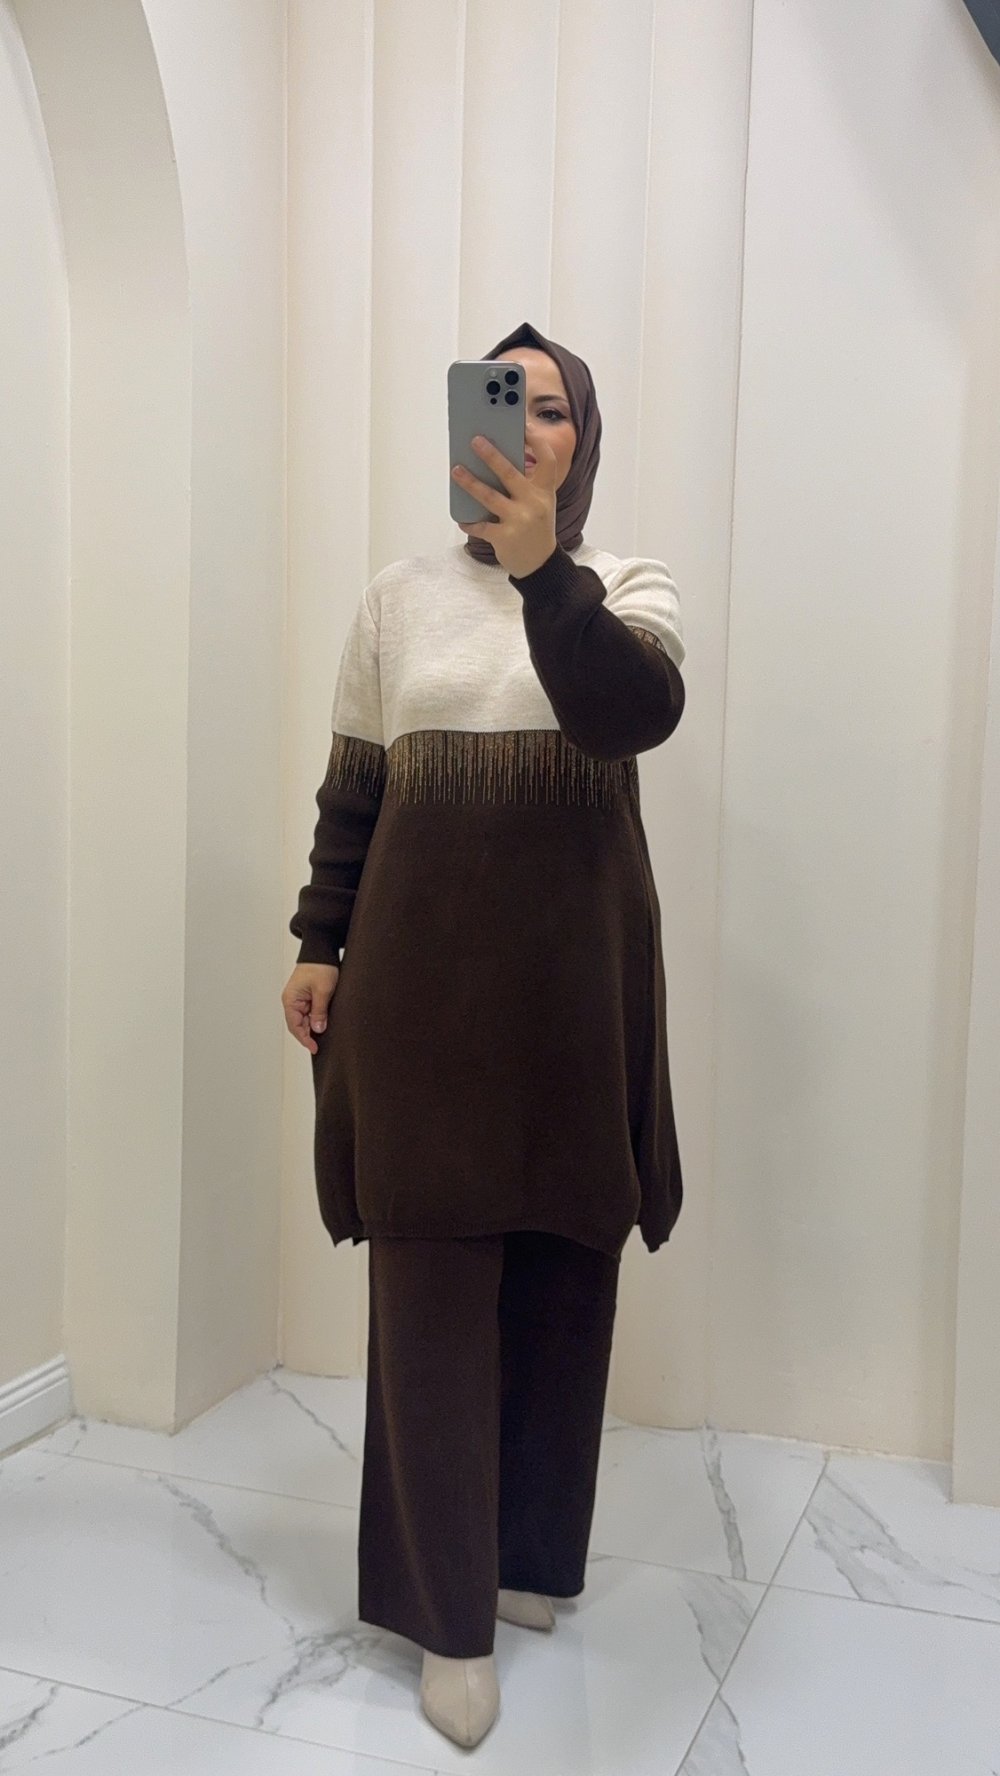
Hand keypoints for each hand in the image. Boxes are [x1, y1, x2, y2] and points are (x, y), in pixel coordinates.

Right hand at [282, 962, 338, 1054]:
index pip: (294, 1026)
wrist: (322, 950)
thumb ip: (319, 1011)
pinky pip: (310, 1013)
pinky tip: (324, 1023)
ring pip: (305, 1020)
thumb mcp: (323, 990)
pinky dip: (316, 1019)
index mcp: (290, 1000)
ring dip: (314, 1027)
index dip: (304, 1039)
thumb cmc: (320, 966)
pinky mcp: (307, 997)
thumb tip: (317, 1029)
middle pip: (299, 1025)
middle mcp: (292, 1001)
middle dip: (309, 1035)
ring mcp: (299, 1000)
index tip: (314, 1048)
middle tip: (322, 1044)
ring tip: (325, 1034)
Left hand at [453, 433, 558, 578]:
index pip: (547, 460)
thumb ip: (526, 485)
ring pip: (489, 496)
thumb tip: (493, 462)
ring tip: (456, 470)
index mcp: (545, 491)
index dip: (537, 442)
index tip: (524, 427)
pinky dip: (470, 522)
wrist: (540, 564)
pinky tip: (462, 519)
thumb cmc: (535, 528)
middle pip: (510, 473)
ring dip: (470, 482)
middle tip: (475, 441)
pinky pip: (481, 526)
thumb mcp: (540, 504)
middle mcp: (534, 503)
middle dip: (491, 455)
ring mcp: (519, 520)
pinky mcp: (505, 538)